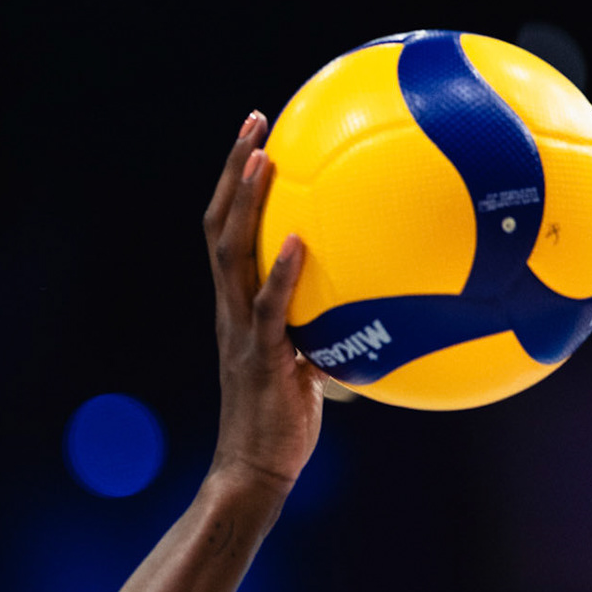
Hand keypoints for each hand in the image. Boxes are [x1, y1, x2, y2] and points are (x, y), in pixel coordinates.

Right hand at [202, 111, 323, 496]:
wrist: (255, 468)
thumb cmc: (283, 421)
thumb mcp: (306, 360)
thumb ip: (324, 326)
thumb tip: (372, 301)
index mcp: (235, 305)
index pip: (226, 230)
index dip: (234, 183)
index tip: (256, 137)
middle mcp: (229, 308)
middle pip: (218, 225)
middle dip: (234, 170)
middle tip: (255, 123)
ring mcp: (240, 329)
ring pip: (231, 253)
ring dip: (246, 203)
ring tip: (264, 160)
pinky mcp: (260, 355)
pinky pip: (268, 306)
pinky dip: (281, 271)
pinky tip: (300, 240)